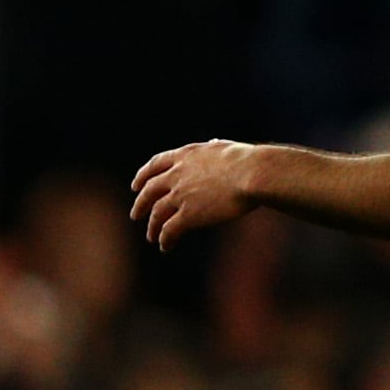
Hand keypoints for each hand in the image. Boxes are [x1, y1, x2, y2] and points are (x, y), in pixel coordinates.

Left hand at [130, 141, 264, 248]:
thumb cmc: (248, 160)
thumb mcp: (224, 147)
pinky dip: (165, 239)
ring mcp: (180, 195)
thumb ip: (213, 146)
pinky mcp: (189, 215)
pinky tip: (165, 247)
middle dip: (140, 204)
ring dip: (152, 227)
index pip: (155, 165)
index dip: (142, 176)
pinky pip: (169, 230)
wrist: (253, 174)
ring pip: (156, 214)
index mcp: (184, 156)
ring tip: (152, 237)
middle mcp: (176, 175)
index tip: (136, 186)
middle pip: (149, 191)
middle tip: (136, 215)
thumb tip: (213, 142)